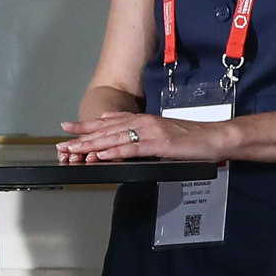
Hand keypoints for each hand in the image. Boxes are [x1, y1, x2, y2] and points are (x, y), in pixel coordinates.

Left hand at [56, 108, 232, 165]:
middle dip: (81, 138)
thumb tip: (107, 121)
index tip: (66, 128)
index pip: (107, 123)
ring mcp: (150, 133)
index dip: (85, 126)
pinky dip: (115, 152)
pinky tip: (102, 155)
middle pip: (106, 131)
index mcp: (141, 119)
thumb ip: (133, 124)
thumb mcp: (157, 127)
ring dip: (92, 146)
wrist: (213, 137)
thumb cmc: (188, 136)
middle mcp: (142, 123)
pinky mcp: (159, 145)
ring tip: (74, 151)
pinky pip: (133, 149)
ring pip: (115, 140)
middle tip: (62, 143)